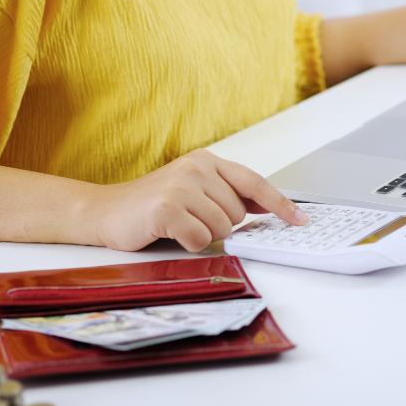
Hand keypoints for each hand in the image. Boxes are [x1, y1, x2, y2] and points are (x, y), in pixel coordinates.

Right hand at [94, 149, 308, 251]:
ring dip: (204, 235)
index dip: (280, 203)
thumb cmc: (154, 204)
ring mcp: (181, 186)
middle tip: (192, 219)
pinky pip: (201, 240)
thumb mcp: (194, 189)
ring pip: (222, 228)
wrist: (105, 211)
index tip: (300, 219)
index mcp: (206, 161)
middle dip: (220, 225)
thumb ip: (228, 194)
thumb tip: (267, 206)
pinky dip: (189, 244)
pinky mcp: (167, 208)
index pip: (254, 181)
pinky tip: (170, 232)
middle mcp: (196, 168)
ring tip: (180, 224)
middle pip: (238, 213)